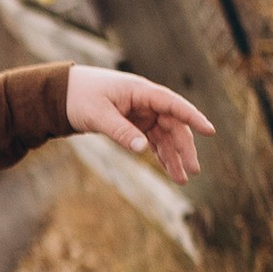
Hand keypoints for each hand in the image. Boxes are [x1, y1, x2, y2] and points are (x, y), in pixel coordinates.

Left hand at [63, 64, 214, 184]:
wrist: (62, 94)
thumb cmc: (79, 98)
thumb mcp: (98, 115)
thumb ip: (121, 131)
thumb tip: (143, 149)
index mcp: (141, 91)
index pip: (173, 104)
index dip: (193, 117)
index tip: (209, 131)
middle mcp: (146, 102)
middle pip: (173, 125)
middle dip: (184, 148)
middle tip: (193, 171)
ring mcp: (141, 113)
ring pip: (165, 136)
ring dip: (173, 156)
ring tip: (181, 180)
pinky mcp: (134, 124)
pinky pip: (153, 140)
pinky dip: (160, 154)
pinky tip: (169, 169)